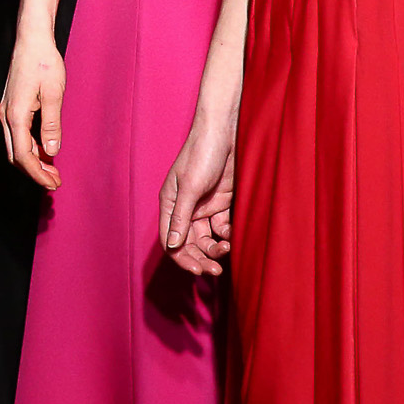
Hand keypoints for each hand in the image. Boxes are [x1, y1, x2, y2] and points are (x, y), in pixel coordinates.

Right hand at [0, 32, 66, 191]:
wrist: (31, 40)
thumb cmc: (44, 63)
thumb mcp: (54, 94)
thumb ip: (51, 125)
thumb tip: (51, 152)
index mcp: (15, 115)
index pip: (24, 156)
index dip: (38, 174)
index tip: (53, 184)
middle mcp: (6, 116)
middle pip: (16, 156)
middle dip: (35, 172)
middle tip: (55, 182)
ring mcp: (7, 112)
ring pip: (16, 147)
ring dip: (33, 161)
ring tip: (53, 170)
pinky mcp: (11, 107)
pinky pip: (19, 135)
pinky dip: (32, 148)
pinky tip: (46, 151)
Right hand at [159, 111, 234, 276]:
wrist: (226, 133)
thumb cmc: (201, 154)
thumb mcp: (189, 187)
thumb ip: (181, 217)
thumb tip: (173, 246)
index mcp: (170, 204)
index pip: (171, 240)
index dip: (182, 257)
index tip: (197, 269)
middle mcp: (185, 209)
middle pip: (189, 243)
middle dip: (200, 258)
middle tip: (214, 271)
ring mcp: (204, 207)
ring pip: (206, 239)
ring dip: (215, 249)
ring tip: (227, 250)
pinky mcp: (222, 204)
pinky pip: (222, 228)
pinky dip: (227, 235)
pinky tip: (233, 236)